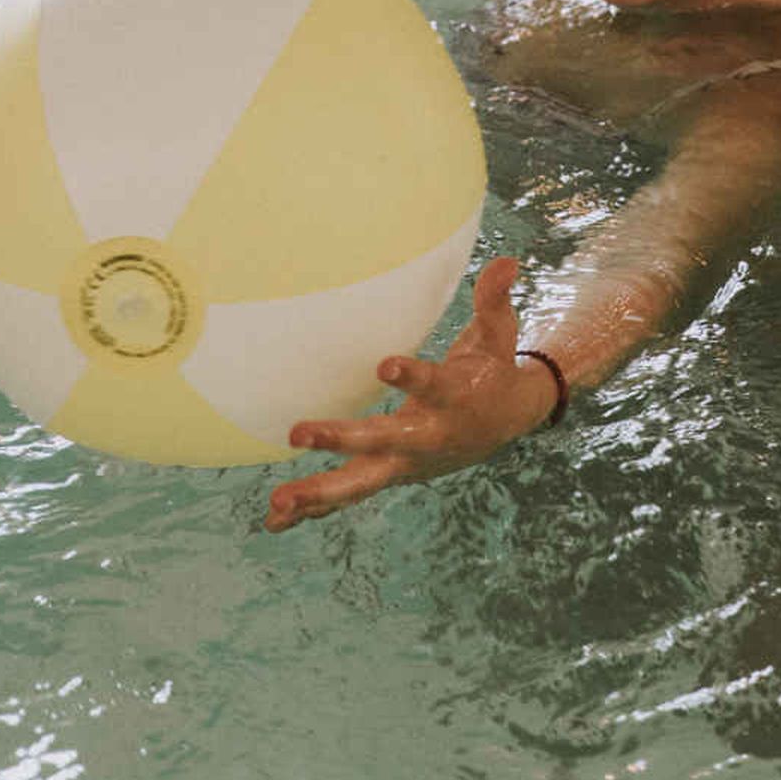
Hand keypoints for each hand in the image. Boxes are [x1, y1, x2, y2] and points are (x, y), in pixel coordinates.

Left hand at [265, 256, 560, 532]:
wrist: (506, 423)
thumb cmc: (492, 369)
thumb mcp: (498, 334)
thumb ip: (493, 300)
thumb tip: (506, 260)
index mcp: (454, 399)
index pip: (432, 386)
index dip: (411, 376)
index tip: (386, 365)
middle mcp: (427, 436)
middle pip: (383, 440)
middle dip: (342, 439)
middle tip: (299, 431)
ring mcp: (405, 462)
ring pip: (359, 482)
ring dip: (318, 493)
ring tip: (277, 502)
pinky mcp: (389, 475)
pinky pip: (348, 496)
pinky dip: (312, 510)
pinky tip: (273, 519)